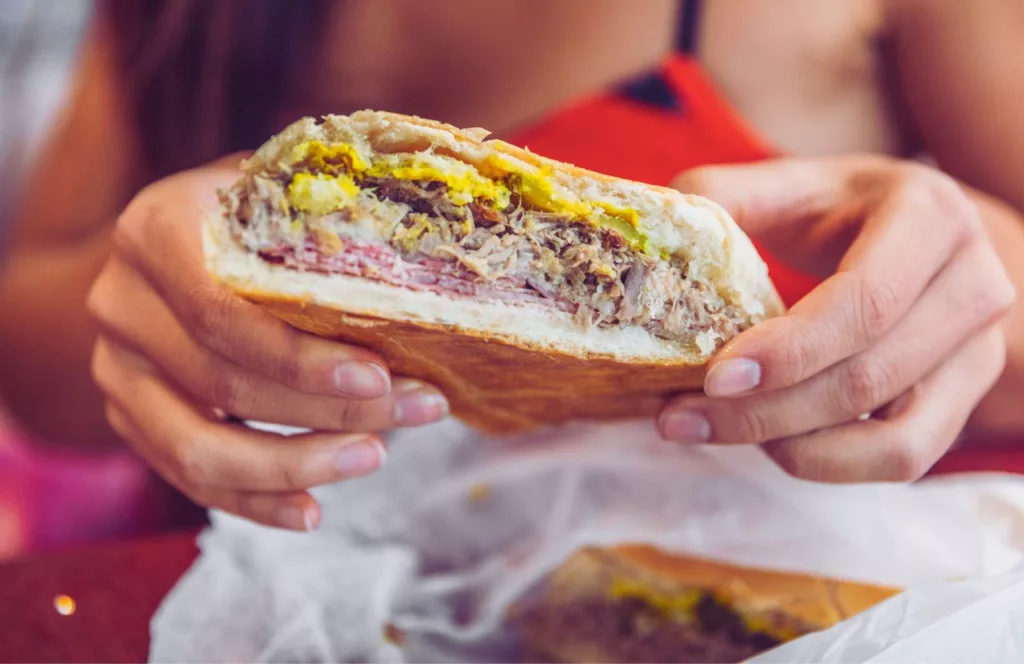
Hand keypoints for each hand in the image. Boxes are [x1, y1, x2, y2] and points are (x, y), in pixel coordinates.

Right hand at [87, 162, 448, 529]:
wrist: (172, 245)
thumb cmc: (251, 214)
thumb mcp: (284, 189)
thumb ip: (330, 211)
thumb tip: (424, 251)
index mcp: (155, 231)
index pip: (222, 312)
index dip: (301, 356)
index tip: (380, 376)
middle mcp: (122, 302)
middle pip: (225, 383)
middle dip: (331, 409)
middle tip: (418, 411)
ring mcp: (117, 369)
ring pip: (199, 448)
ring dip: (295, 465)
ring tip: (373, 457)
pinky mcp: (129, 419)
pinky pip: (188, 478)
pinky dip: (254, 501)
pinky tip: (312, 509)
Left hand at [659, 156, 1014, 481]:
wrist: (911, 232)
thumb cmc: (835, 208)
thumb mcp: (783, 184)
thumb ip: (719, 201)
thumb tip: (661, 234)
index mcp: (930, 215)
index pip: (867, 300)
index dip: (792, 350)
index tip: (715, 377)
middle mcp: (974, 284)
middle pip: (871, 378)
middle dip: (766, 411)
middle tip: (678, 416)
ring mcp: (980, 350)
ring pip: (894, 438)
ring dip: (793, 447)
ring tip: (714, 430)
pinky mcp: (965, 400)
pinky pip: (905, 458)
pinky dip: (830, 463)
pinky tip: (770, 442)